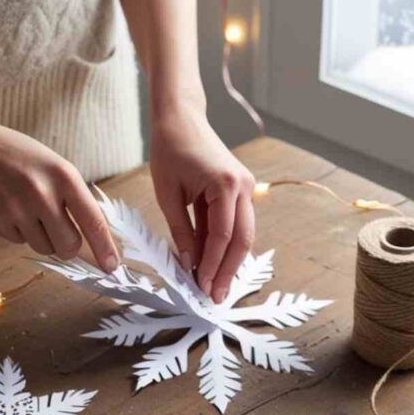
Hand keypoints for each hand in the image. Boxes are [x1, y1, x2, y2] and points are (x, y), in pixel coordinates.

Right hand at [0, 115, 119, 267]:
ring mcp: (16, 210)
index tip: (112, 267)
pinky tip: (9, 207)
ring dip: (43, 238)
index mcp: (63, 176)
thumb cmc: (21, 158)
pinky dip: (20, 232)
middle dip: (68, 245)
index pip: (93, 221)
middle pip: (69, 246)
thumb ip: (75, 200)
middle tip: (58, 228)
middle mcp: (40, 194)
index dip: (105, 248)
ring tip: (29, 210)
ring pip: (45, 249)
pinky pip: (21, 243)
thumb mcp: (55, 167)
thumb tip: (96, 242)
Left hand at [149, 106, 255, 303]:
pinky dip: (225, 246)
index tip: (202, 288)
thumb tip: (188, 266)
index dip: (212, 265)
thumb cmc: (170, 150)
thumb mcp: (168, 195)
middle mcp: (243, 186)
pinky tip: (214, 265)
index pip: (222, 235)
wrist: (181, 117)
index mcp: (225, 184)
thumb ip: (181, 232)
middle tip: (215, 297)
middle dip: (229, 271)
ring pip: (244, 235)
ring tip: (215, 286)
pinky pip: (237, 224)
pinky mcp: (241, 190)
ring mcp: (246, 188)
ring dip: (229, 262)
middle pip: (242, 240)